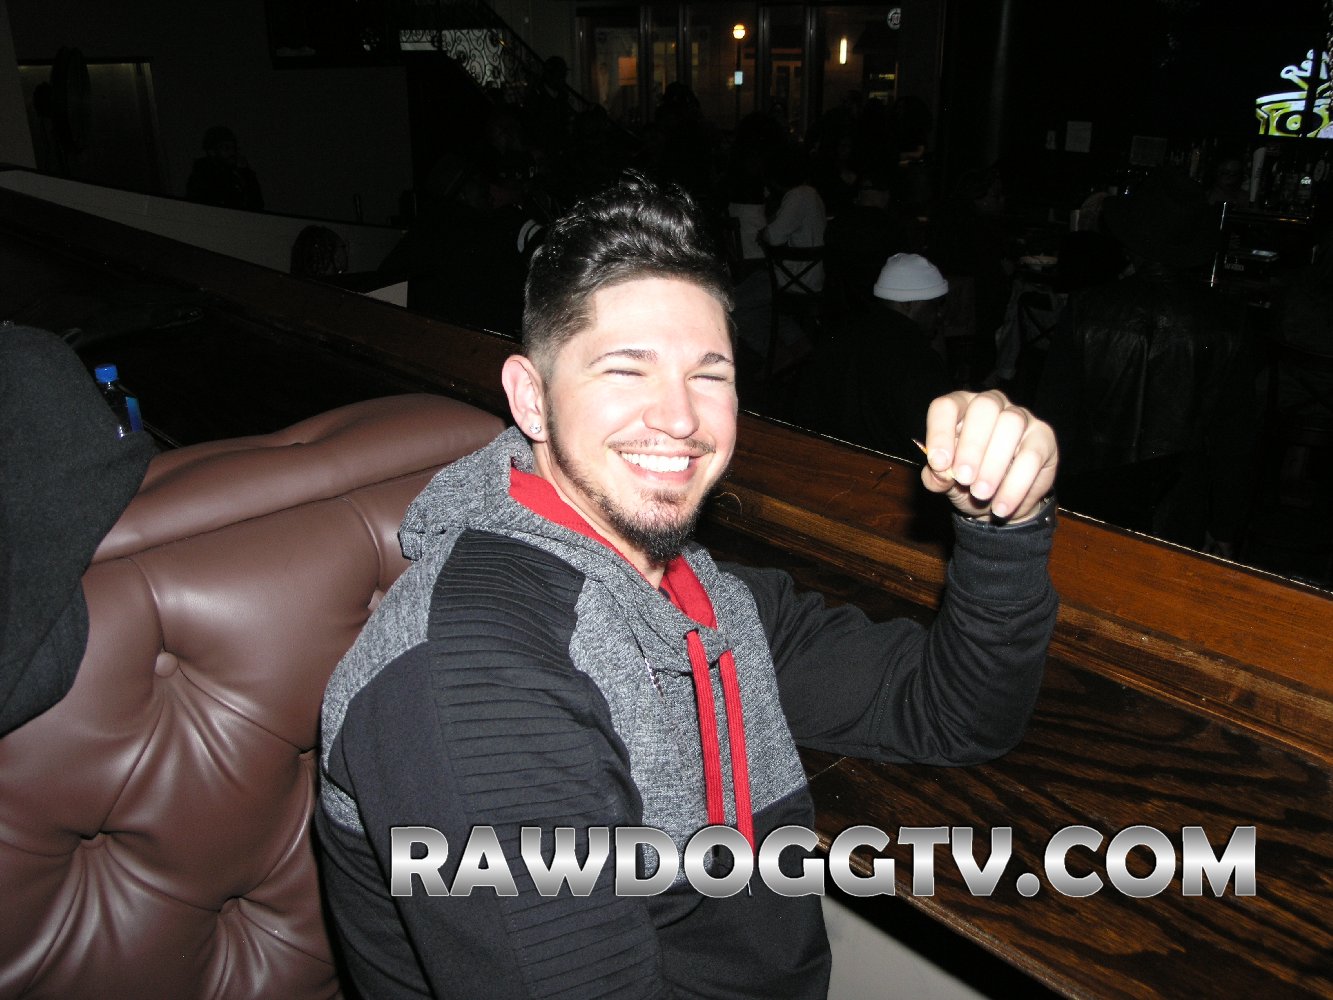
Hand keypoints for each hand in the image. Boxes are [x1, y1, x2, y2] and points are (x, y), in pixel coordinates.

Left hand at [919, 390, 1057, 522]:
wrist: (999, 504)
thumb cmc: (967, 481)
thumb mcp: (947, 482)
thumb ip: (937, 476)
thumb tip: (939, 471)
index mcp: (960, 408)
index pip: (947, 406)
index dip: (940, 432)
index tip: (939, 463)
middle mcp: (991, 404)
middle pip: (984, 407)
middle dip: (972, 446)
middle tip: (964, 478)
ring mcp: (1021, 416)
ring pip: (1011, 425)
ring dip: (994, 464)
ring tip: (981, 494)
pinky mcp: (1043, 437)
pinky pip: (1032, 454)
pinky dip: (1015, 484)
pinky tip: (1001, 506)